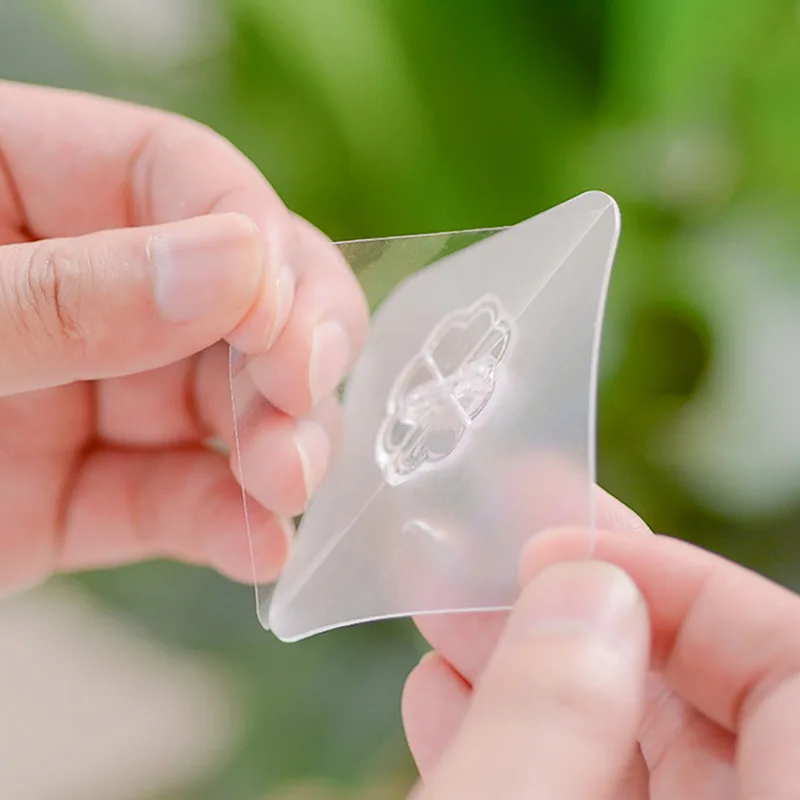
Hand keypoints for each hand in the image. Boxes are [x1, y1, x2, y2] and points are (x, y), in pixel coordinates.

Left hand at [0, 81, 367, 592]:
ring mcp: (91, 391)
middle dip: (289, 357)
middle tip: (300, 415)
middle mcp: (80, 282)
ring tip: (289, 489)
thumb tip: (238, 267)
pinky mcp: (86, 490)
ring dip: (276, 446)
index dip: (258, 248)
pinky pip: (181, 498)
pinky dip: (230, 523)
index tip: (284, 330)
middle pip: (238, 295)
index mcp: (24, 184)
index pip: (186, 181)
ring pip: (228, 404)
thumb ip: (66, 294)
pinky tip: (260, 546)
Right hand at [405, 496, 799, 797]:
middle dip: (573, 612)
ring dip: (529, 672)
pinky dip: (520, 747)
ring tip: (442, 613)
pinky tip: (442, 697)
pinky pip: (589, 796)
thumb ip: (551, 720)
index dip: (674, 580)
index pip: (790, 657)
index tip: (556, 545)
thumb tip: (576, 586)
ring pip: (631, 750)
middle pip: (698, 697)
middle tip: (485, 553)